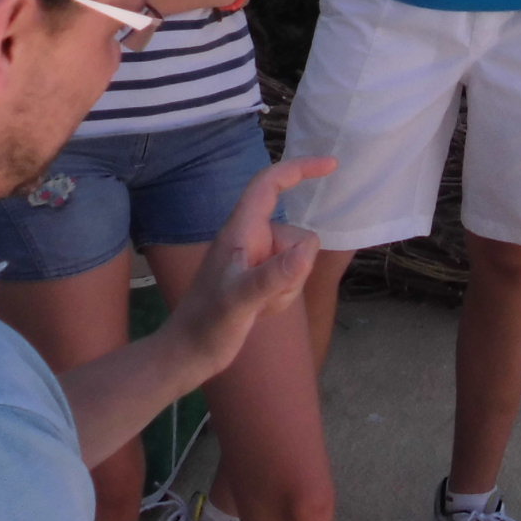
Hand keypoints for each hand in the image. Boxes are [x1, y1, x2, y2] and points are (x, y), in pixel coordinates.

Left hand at [167, 155, 336, 380]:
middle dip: (294, 267)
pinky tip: (262, 311)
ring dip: (288, 286)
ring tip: (260, 306)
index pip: (270, 184)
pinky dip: (284, 295)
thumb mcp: (240, 301)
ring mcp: (255, 260)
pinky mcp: (259, 278)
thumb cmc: (206, 325)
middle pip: (296, 234)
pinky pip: (291, 277)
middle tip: (266, 295)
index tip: (332, 165)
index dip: (300, 168)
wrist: (188, 355)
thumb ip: (273, 275)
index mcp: (239, 231)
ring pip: (297, 259)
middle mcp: (249, 239)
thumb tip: (308, 249)